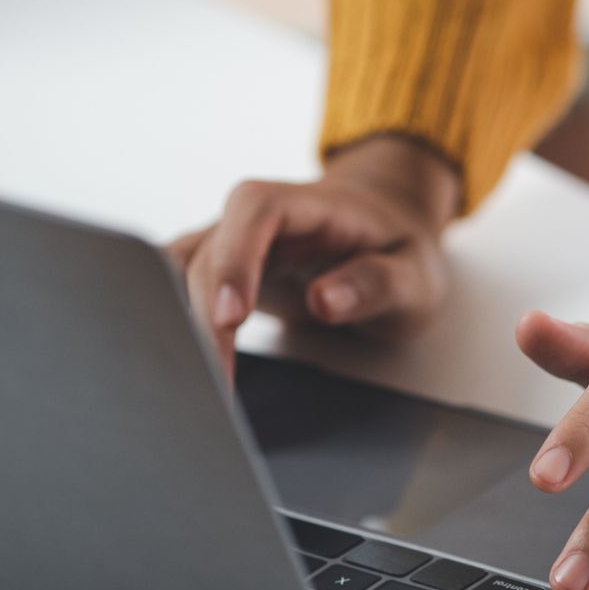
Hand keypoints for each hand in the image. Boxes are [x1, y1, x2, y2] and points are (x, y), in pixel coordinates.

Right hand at [169, 135, 459, 371]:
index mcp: (313, 204)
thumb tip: (324, 301)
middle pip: (210, 249)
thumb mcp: (415, 276)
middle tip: (217, 384)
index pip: (255, 210)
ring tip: (196, 383)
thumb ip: (376, 284)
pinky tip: (181, 363)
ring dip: (179, 321)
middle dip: (205, 316)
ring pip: (181, 268)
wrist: (388, 227)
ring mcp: (235, 239)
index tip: (230, 318)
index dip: (235, 259)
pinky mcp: (222, 267)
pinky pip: (180, 284)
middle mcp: (261, 216)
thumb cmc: (399, 252)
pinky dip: (173, 319)